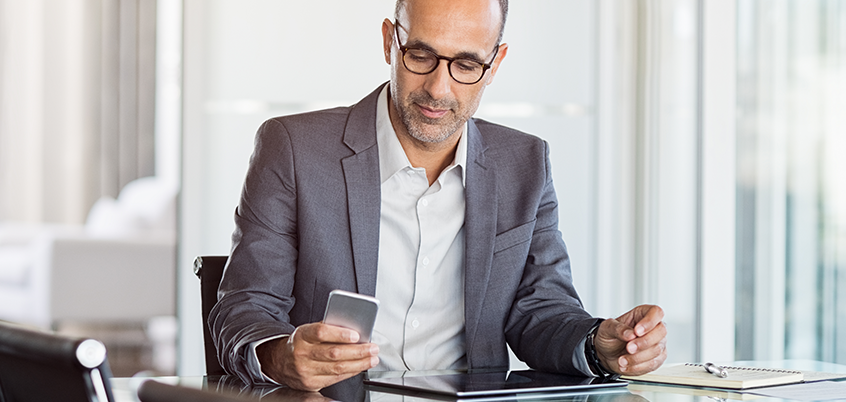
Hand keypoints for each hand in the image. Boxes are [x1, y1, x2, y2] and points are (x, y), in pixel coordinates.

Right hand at [256, 322, 379, 390]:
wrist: (280, 361)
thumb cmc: (301, 343)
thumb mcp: (309, 330)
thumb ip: (328, 328)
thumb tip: (354, 330)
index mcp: (302, 335)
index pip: (321, 332)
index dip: (340, 334)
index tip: (356, 335)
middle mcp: (302, 353)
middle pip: (333, 353)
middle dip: (358, 351)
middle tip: (372, 348)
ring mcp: (305, 371)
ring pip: (337, 368)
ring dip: (359, 364)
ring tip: (371, 358)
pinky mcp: (310, 384)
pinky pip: (335, 379)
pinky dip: (351, 372)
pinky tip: (359, 367)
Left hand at [594, 305, 666, 374]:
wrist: (607, 354)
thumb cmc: (609, 337)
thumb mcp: (607, 329)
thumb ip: (618, 329)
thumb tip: (630, 334)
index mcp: (642, 314)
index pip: (656, 312)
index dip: (649, 322)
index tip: (637, 331)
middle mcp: (653, 328)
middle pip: (661, 331)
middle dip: (644, 342)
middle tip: (628, 348)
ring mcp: (658, 343)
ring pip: (657, 350)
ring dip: (637, 357)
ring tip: (621, 360)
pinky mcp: (657, 359)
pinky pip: (653, 364)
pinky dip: (638, 367)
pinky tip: (626, 365)